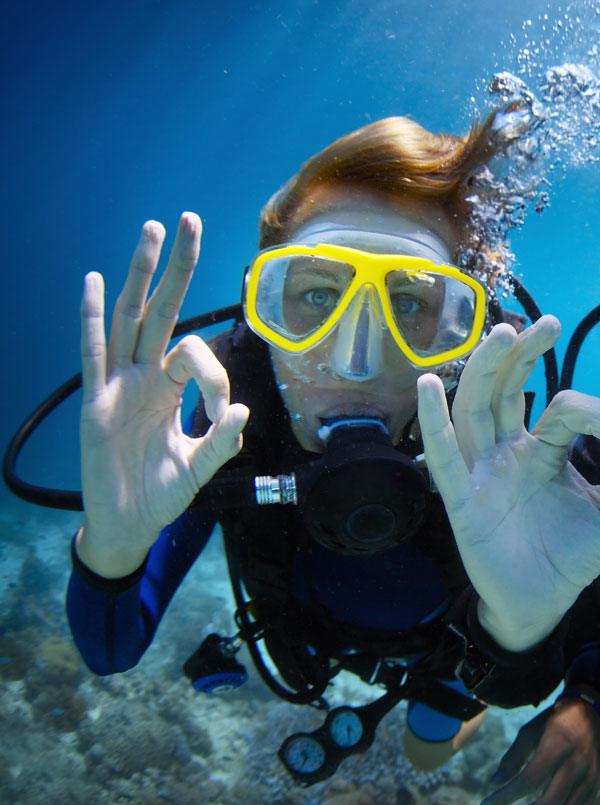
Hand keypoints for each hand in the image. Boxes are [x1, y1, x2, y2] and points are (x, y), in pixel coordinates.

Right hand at [77, 214, 249, 577]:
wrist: (128, 525)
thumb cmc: (164, 493)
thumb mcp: (201, 467)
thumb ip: (220, 440)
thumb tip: (242, 410)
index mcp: (172, 387)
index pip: (195, 354)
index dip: (214, 374)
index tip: (221, 411)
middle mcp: (144, 377)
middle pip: (161, 309)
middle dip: (178, 268)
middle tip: (190, 220)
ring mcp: (118, 385)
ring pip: (128, 319)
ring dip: (140, 276)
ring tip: (152, 232)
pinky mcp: (95, 403)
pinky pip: (93, 354)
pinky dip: (92, 318)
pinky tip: (94, 282)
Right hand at [417, 317, 599, 649]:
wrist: (543, 603)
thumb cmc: (570, 555)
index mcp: (544, 450)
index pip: (562, 410)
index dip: (597, 416)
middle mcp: (509, 452)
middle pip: (506, 389)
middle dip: (523, 354)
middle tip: (544, 322)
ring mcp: (483, 473)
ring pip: (475, 410)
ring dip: (484, 371)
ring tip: (501, 334)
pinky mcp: (463, 502)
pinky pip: (445, 459)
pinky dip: (434, 423)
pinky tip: (429, 385)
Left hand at [480, 692, 599, 804]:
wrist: (592, 713)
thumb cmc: (555, 721)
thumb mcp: (531, 730)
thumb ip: (513, 758)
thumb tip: (494, 783)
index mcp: (559, 746)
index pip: (530, 780)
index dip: (505, 797)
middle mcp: (577, 765)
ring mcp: (590, 779)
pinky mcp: (596, 788)